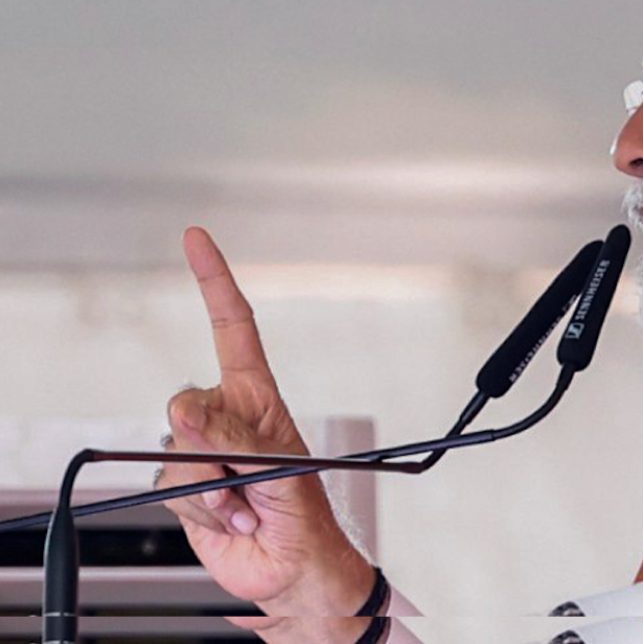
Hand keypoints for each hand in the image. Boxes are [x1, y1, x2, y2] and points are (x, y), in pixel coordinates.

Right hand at [157, 227, 374, 620]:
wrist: (291, 568)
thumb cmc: (305, 514)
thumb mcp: (283, 469)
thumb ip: (235, 442)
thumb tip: (187, 414)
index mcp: (257, 397)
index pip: (233, 327)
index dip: (215, 281)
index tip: (196, 238)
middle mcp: (224, 418)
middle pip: (185, 404)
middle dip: (211, 443)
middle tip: (251, 477)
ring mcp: (200, 452)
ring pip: (177, 452)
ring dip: (215, 485)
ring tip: (251, 502)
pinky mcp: (184, 486)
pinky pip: (173, 485)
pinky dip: (206, 506)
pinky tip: (234, 516)